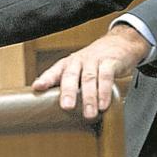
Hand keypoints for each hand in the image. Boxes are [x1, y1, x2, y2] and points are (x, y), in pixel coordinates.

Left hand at [31, 25, 148, 119]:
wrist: (119, 42)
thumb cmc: (94, 61)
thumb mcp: (78, 70)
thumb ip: (69, 87)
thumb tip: (56, 110)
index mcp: (68, 64)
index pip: (54, 71)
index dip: (45, 79)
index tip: (37, 88)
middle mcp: (78, 61)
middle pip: (70, 75)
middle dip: (68, 92)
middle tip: (67, 107)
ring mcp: (94, 61)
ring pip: (88, 78)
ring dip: (88, 97)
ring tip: (89, 114)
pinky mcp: (110, 62)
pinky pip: (106, 76)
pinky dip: (104, 91)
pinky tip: (103, 104)